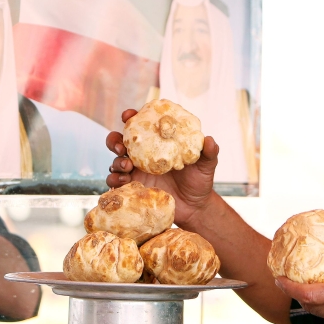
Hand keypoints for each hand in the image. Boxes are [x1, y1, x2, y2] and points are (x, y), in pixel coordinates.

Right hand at [105, 109, 218, 224]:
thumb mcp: (206, 165)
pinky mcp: (133, 189)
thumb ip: (208, 152)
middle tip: (121, 145)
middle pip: (119, 142)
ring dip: (116, 162)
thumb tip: (208, 140)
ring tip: (127, 166)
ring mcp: (136, 173)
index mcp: (156, 143)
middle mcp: (142, 156)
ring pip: (115, 162)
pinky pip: (116, 183)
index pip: (139, 126)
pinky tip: (124, 182)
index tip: (128, 115)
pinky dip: (115, 181)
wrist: (195, 207)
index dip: (130, 117)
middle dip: (114, 140)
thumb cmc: (199, 181)